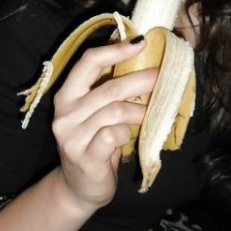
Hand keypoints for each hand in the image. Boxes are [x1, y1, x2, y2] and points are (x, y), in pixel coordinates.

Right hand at [51, 37, 156, 207]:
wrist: (78, 188)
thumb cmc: (93, 145)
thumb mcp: (95, 115)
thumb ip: (107, 93)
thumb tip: (142, 63)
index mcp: (66, 96)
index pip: (87, 62)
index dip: (115, 50)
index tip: (141, 42)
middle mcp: (65, 113)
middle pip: (109, 88)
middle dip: (141, 79)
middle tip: (165, 76)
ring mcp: (72, 136)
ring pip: (115, 111)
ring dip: (141, 109)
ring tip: (157, 110)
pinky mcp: (85, 157)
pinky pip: (114, 135)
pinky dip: (128, 132)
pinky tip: (133, 135)